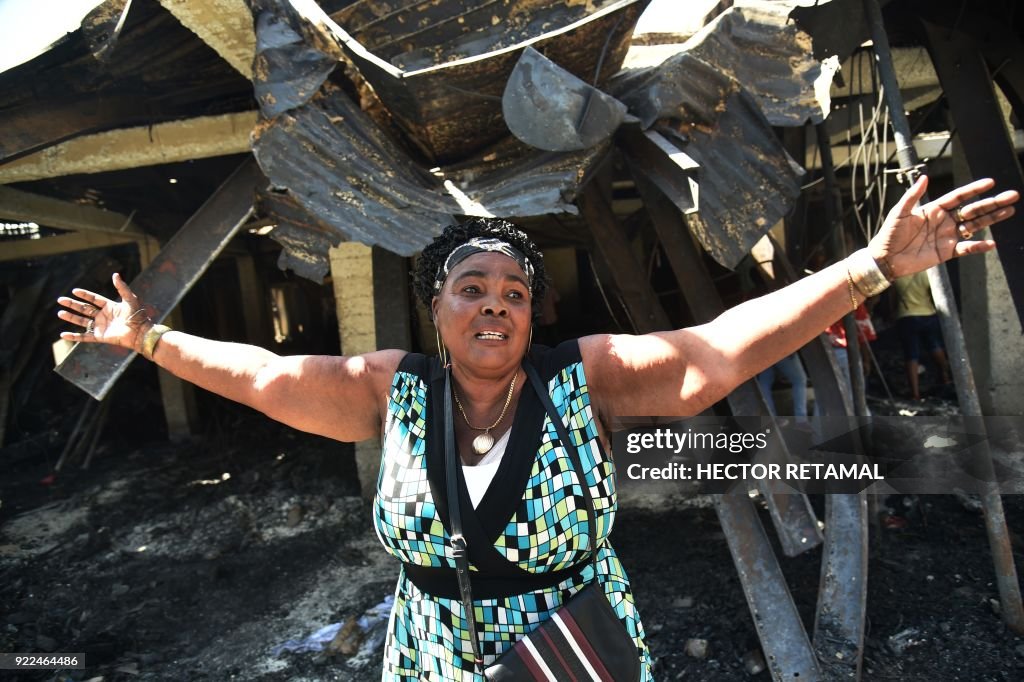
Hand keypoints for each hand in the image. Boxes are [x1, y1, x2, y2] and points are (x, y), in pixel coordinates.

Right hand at [57, 273, 152, 351]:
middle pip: (84, 309)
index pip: (94, 299)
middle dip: (72, 304)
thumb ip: (122, 287)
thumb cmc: (137, 316)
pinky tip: (63, 335)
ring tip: (59, 313)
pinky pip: (84, 337)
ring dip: (71, 317)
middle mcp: (103, 316)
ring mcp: (101, 327)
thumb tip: (115, 274)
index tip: (74, 291)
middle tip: (60, 300)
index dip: (84, 295)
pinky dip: (74, 336)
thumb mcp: (130, 299)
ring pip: (82, 321)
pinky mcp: (100, 337)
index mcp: (110, 307)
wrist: (140, 333)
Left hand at [868, 175, 1017, 278]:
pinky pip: (966, 248)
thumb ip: (912, 195)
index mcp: (934, 209)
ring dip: (992, 219)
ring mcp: (947, 236)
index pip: (959, 196)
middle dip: (992, 203)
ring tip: (1010, 211)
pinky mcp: (947, 252)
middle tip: (1012, 196)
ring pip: (974, 226)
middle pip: (973, 209)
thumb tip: (925, 177)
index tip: (991, 182)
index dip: (974, 190)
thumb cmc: (889, 233)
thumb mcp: (900, 212)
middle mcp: (945, 221)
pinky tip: (991, 243)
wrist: (885, 259)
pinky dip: (979, 246)